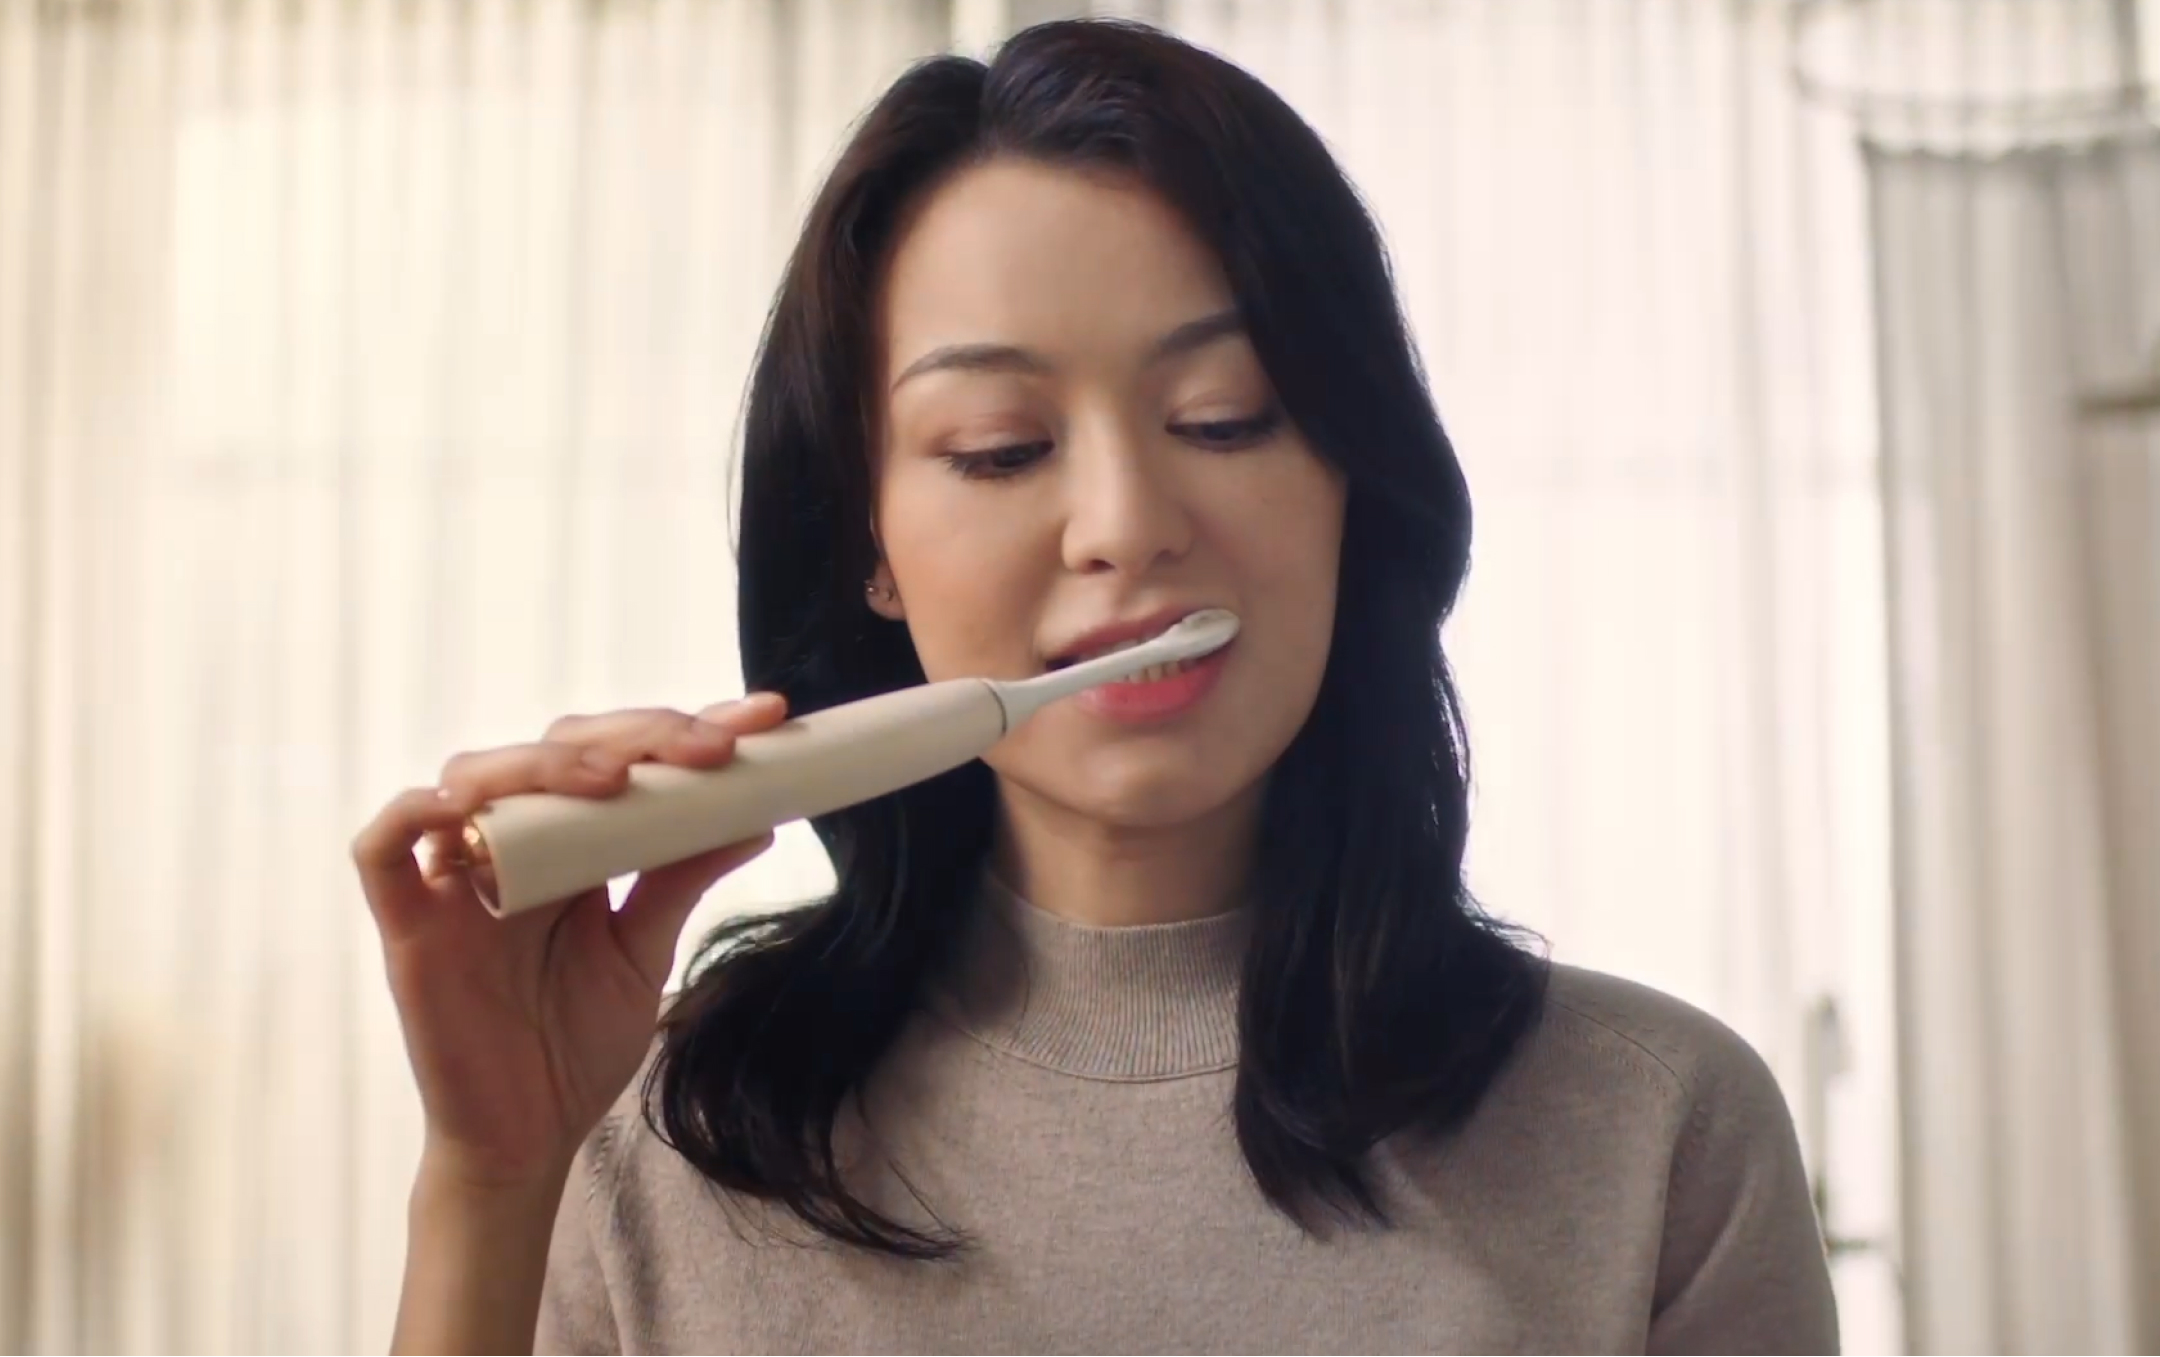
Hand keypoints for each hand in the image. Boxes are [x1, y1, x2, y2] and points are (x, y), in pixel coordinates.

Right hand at [351, 695, 788, 1190]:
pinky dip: (416, 813)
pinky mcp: (407, 926)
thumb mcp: (644, 952)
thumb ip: (681, 880)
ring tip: (616, 778)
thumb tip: (758, 818)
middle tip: (709, 747)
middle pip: (552, 750)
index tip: (761, 717)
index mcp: (570, 846)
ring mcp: (454, 881)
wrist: (528, 1139)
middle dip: (635, 736)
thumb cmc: (576, 1046)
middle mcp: (510, 846)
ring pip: (473, 777)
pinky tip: (469, 807)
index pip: (619, 759)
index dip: (682, 729)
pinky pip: (382, 848)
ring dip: (546, 764)